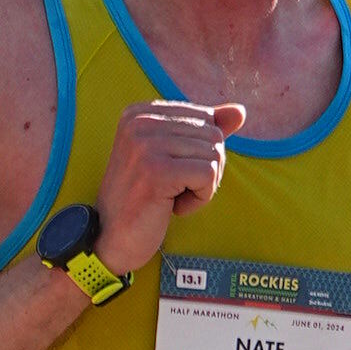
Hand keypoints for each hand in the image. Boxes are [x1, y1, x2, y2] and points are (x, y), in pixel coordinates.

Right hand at [95, 95, 242, 272]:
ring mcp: (146, 145)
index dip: (199, 152)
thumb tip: (240, 111)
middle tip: (172, 190)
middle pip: (213, 135)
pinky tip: (173, 208)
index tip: (169, 172)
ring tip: (170, 198)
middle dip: (204, 170)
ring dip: (201, 187)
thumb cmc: (143, 200)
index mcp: (140, 112)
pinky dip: (199, 199)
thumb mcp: (173, 158)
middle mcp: (140, 121)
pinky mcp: (157, 171)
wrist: (110, 238)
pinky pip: (208, 175)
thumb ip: (203, 131)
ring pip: (214, 155)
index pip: (204, 118)